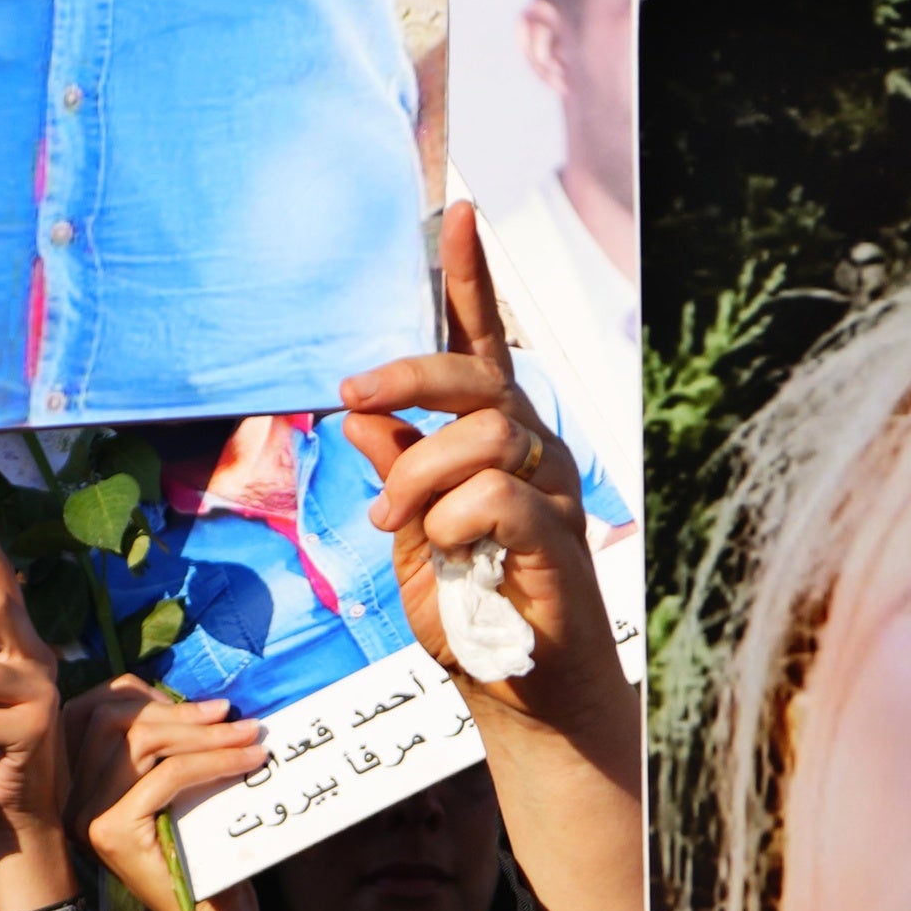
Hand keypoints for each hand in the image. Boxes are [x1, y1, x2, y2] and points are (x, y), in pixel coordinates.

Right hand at [65, 675, 265, 910]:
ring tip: (250, 734)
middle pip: (117, 719)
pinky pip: (167, 774)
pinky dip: (213, 761)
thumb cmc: (202, 853)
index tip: (205, 707)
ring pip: (143, 741)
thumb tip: (195, 697)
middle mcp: (74, 796)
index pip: (98, 710)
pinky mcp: (113, 830)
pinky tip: (248, 760)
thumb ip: (167, 747)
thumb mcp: (178, 788)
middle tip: (236, 718)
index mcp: (80, 781)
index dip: (148, 695)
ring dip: (205, 733)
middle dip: (182, 711)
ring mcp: (88, 814)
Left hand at [338, 203, 621, 748]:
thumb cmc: (470, 614)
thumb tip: (357, 413)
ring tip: (397, 525)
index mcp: (497, 440)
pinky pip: (498, 497)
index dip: (471, 278)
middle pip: (479, 376)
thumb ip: (395, 469)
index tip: (456, 211)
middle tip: (352, 398)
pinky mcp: (559, 540)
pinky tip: (446, 553)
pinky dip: (454, 521)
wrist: (518, 698)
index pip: (483, 345)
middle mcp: (535, 451)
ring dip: (421, 476)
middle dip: (410, 376)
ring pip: (486, 435)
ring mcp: (554, 492)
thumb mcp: (410, 533)